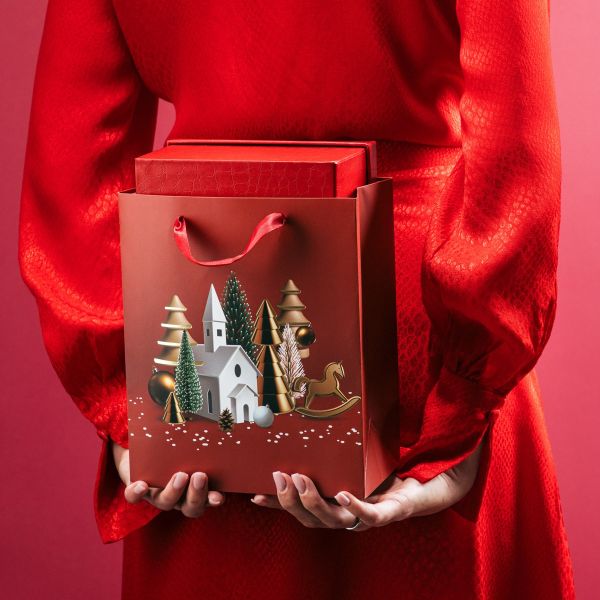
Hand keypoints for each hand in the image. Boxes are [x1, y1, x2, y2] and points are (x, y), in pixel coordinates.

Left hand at [112, 442, 225, 517]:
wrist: (143, 450)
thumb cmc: (175, 447)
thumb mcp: (190, 444)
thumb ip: (202, 439)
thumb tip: (220, 419)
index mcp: (195, 488)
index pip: (208, 500)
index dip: (214, 500)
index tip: (219, 496)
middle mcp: (178, 497)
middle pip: (190, 506)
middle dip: (197, 494)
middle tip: (200, 476)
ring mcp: (157, 494)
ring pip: (166, 502)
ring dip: (174, 491)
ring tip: (180, 476)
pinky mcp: (137, 490)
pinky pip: (134, 496)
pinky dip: (137, 493)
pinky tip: (142, 485)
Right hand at [251, 442, 481, 530]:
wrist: (424, 483)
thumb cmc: (383, 472)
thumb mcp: (350, 460)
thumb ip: (329, 452)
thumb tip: (306, 427)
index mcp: (334, 505)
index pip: (299, 509)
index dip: (277, 504)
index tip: (254, 495)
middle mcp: (346, 515)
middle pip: (310, 518)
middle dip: (290, 500)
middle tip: (279, 476)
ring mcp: (366, 517)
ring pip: (333, 519)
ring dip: (314, 501)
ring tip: (301, 479)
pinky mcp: (388, 514)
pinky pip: (369, 515)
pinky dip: (355, 507)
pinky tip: (344, 493)